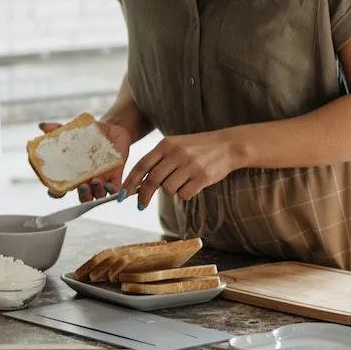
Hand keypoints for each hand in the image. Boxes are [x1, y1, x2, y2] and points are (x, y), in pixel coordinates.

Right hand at [38, 119, 132, 200]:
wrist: (111, 130)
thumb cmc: (88, 134)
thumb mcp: (73, 131)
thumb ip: (57, 130)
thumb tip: (42, 125)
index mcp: (72, 173)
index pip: (61, 189)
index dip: (55, 193)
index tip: (52, 190)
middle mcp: (86, 180)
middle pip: (82, 197)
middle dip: (82, 196)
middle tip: (81, 186)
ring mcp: (101, 180)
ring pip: (98, 195)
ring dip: (96, 192)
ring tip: (96, 181)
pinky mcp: (116, 177)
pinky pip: (115, 190)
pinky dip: (113, 191)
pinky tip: (109, 184)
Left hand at [121, 131, 235, 208]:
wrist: (227, 145)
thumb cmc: (195, 148)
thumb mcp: (174, 146)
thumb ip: (157, 161)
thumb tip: (137, 183)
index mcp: (166, 145)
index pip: (141, 165)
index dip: (130, 182)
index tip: (123, 195)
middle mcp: (176, 154)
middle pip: (152, 180)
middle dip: (143, 196)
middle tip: (141, 205)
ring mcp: (190, 165)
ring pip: (168, 189)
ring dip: (170, 191)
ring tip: (181, 181)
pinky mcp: (203, 177)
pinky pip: (184, 194)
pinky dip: (184, 194)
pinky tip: (192, 184)